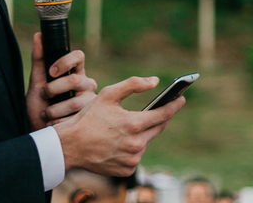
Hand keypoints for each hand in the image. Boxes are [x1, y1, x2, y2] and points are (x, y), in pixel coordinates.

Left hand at [27, 32, 98, 127]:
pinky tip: (53, 125)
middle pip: (76, 80)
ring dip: (54, 110)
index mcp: (76, 71)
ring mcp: (90, 102)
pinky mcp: (90, 119)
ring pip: (76, 102)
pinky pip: (75, 118)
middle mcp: (86, 84)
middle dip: (54, 89)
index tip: (51, 72)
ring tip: (46, 115)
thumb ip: (39, 59)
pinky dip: (58, 122)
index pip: (78, 56)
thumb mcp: (36, 82)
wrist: (40, 133)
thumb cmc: (39, 106)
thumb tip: (38, 35)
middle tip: (44, 96)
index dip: (65, 62)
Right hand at [54, 76, 185, 175]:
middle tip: (159, 110)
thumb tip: (155, 81)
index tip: (182, 98)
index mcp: (134, 124)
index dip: (175, 105)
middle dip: (159, 118)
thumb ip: (134, 84)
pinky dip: (132, 148)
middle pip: (158, 128)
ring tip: (130, 127)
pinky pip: (136, 156)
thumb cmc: (89, 118)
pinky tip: (121, 142)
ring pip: (146, 142)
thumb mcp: (109, 94)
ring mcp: (132, 160)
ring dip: (143, 134)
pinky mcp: (126, 171)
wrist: (70, 146)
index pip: (164, 114)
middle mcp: (136, 144)